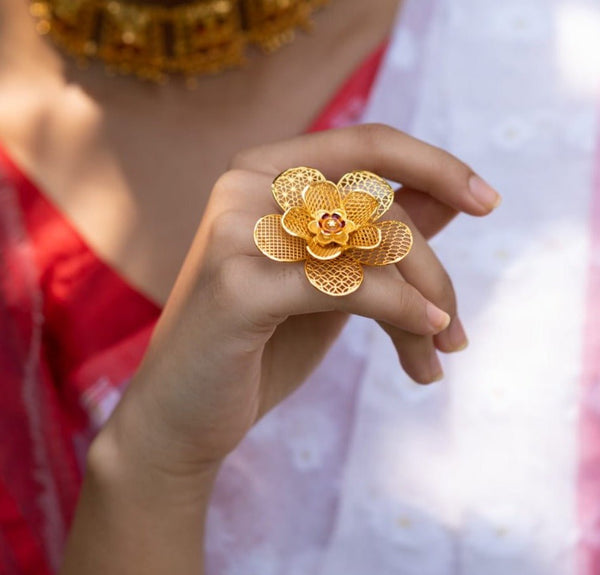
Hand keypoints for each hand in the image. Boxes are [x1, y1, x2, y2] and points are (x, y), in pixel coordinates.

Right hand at [103, 124, 500, 478]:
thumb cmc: (260, 345)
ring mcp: (234, 230)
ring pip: (371, 244)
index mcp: (261, 173)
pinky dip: (400, 312)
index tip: (487, 201)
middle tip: (455, 331)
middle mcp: (243, 187)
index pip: (366, 145)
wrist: (184, 415)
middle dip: (433, 271)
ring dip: (423, 303)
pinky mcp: (236, 285)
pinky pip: (347, 285)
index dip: (435, 164)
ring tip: (437, 354)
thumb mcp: (330, 279)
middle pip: (379, 205)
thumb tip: (446, 197)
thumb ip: (378, 233)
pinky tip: (425, 348)